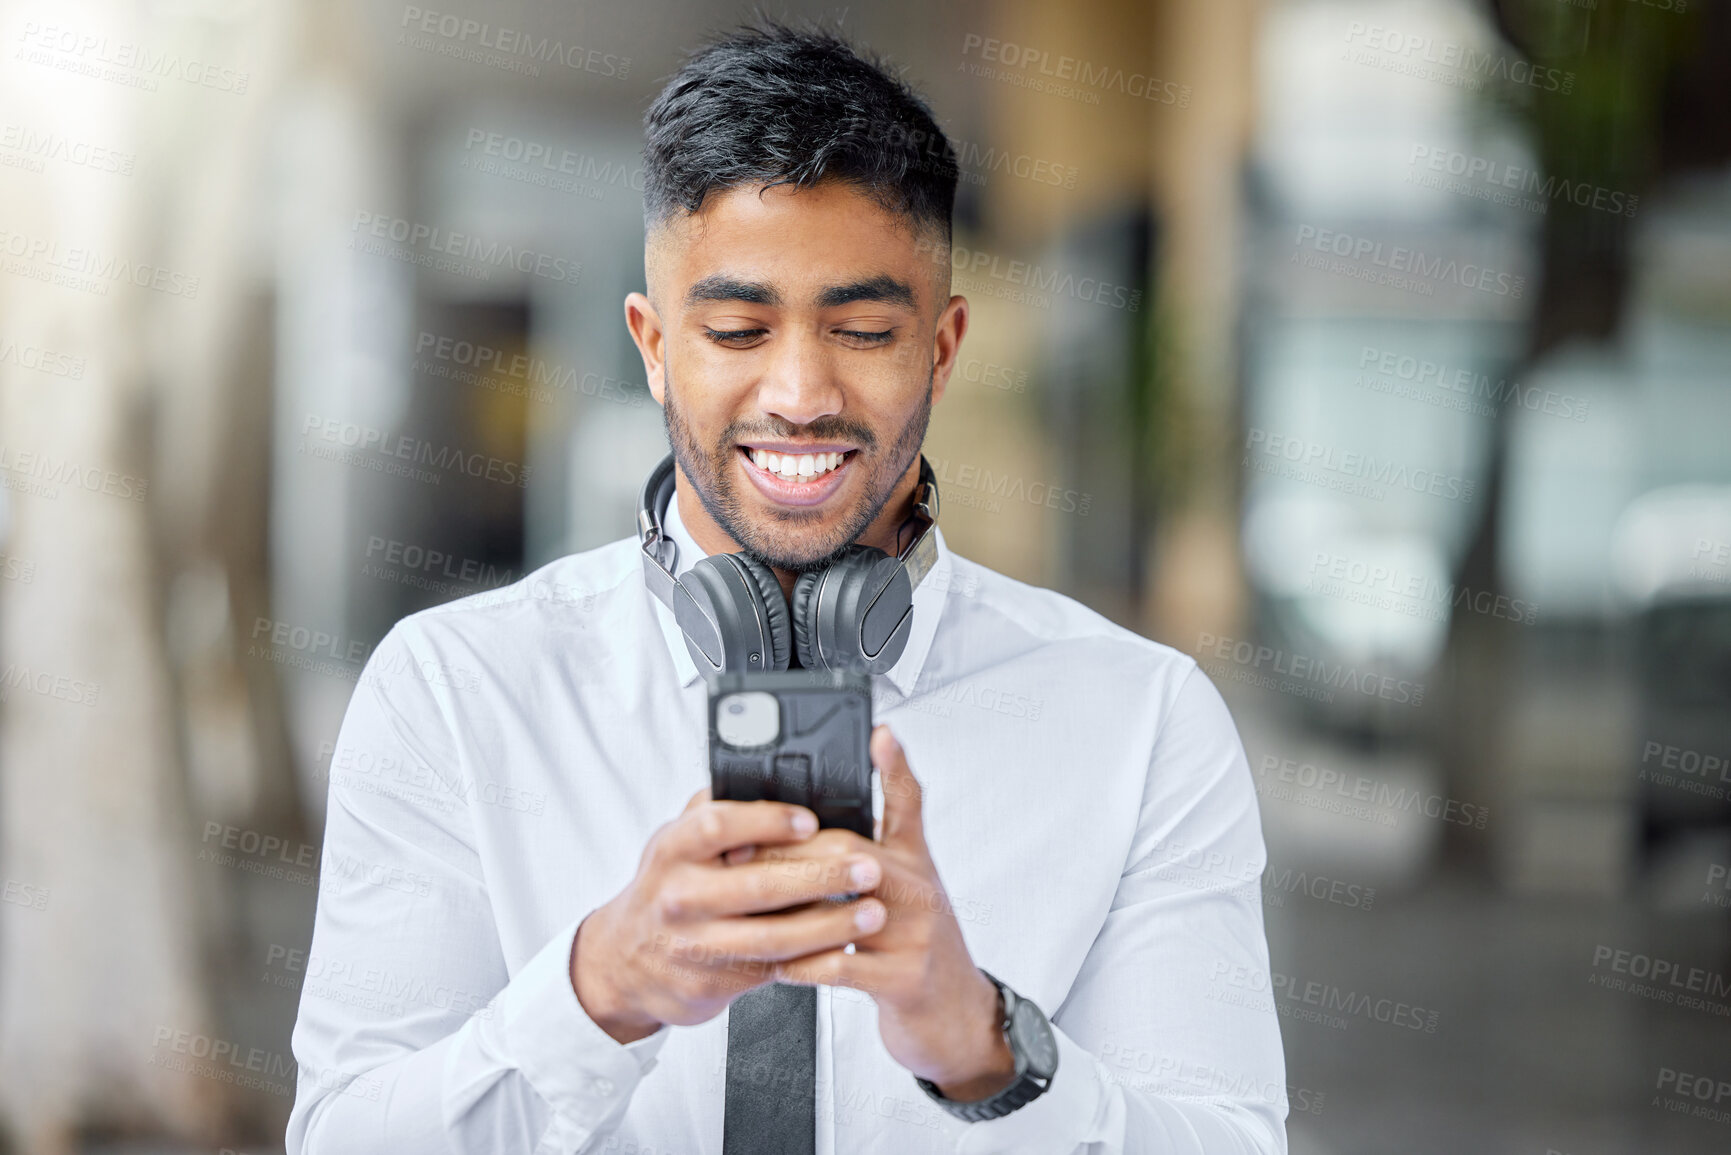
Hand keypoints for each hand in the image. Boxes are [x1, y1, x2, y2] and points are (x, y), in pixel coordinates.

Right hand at [569, 786, 887, 1043]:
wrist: (627, 964)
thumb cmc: (668, 888)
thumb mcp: (677, 842)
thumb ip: (717, 810)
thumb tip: (773, 774)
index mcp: (672, 849)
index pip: (718, 825)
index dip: (767, 820)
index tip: (811, 820)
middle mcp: (679, 896)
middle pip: (758, 885)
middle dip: (821, 876)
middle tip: (868, 867)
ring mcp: (695, 945)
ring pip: (773, 937)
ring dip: (830, 925)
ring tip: (872, 913)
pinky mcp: (711, 984)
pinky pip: (773, 969)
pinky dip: (814, 957)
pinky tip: (845, 944)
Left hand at [770, 726, 1015, 1100]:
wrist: (957, 1018)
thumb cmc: (917, 949)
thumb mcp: (905, 892)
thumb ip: (870, 856)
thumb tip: (814, 828)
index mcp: (915, 863)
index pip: (908, 803)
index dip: (894, 767)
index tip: (878, 733)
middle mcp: (919, 891)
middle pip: (851, 852)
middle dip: (790, 852)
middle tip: (741, 853)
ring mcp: (916, 935)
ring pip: (843, 907)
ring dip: (788, 908)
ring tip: (746, 906)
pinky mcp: (905, 980)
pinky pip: (842, 966)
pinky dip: (802, 963)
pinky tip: (776, 962)